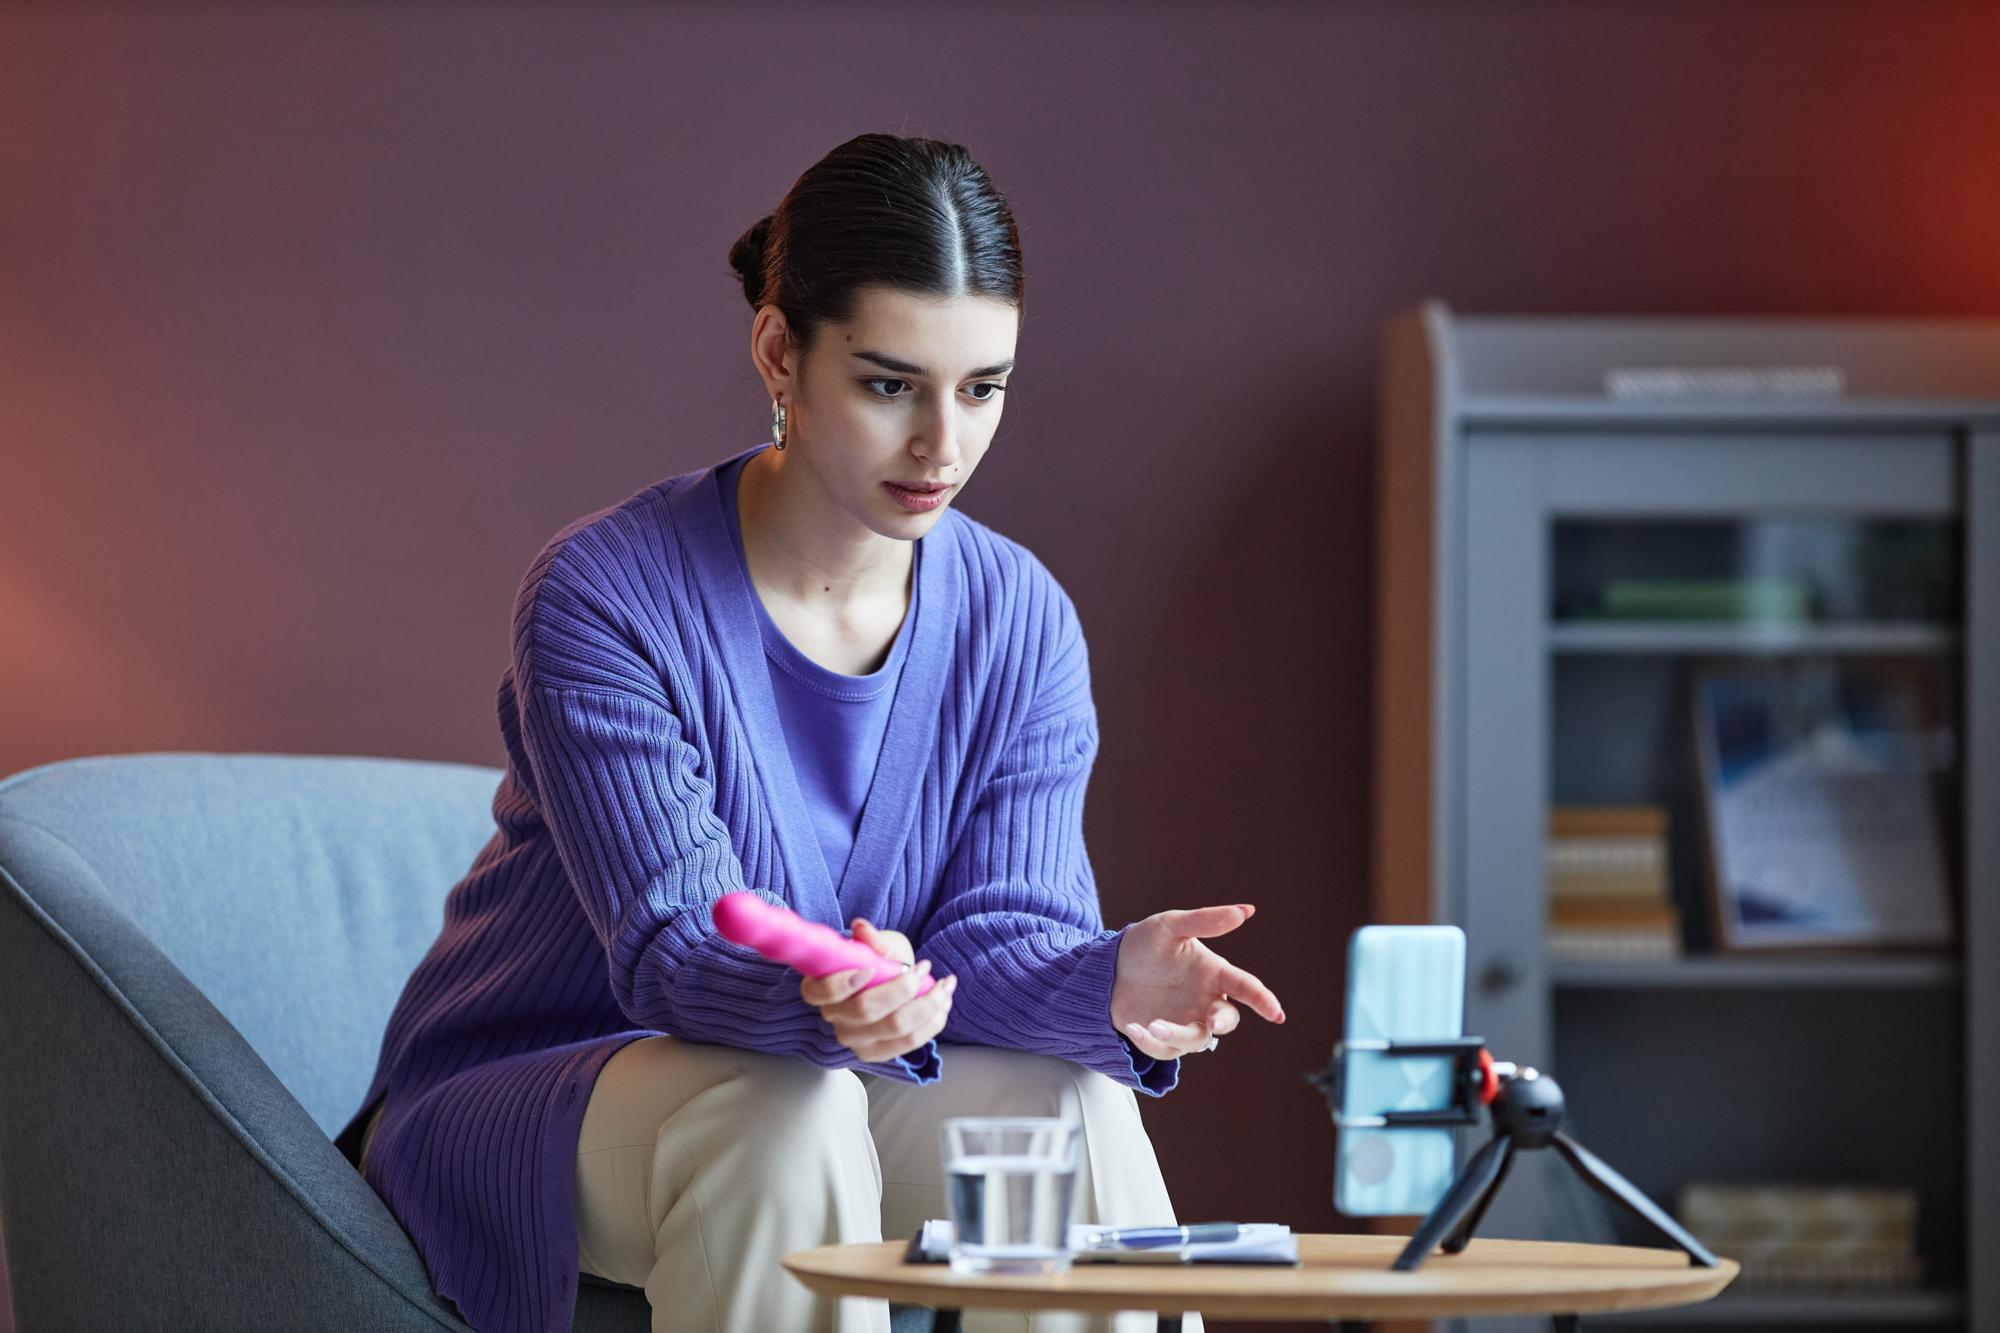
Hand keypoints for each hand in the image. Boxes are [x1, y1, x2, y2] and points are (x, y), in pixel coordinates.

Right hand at [799, 917, 956, 1063]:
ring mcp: (855, 1040)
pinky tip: (944, 1003)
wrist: (893, 982)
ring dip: (927, 1004)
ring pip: (894, 1028)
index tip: (871, 968)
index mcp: (820, 989)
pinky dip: (932, 1022)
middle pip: (865, 1010)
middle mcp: (834, 1018)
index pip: (822, 992)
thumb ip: (871, 939)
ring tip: (945, 985)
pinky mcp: (877, 1054)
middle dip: (902, 988)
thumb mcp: (877, 944)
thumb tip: (861, 928)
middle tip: (924, 967)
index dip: (844, 983)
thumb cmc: (880, 961)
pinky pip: (909, 1042)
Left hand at [1110, 903, 1283, 1059]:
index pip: (1245, 987)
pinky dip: (1150, 1041)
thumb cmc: (1145, 944)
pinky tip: (1134, 1027)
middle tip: (1211, 1020)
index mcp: (1213, 973)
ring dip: (1178, 1034)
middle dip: (1222, 1021)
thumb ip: (1205, 921)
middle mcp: (1204, 1001)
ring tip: (1153, 1024)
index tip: (1276, 1014)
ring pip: (1196, 1039)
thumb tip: (1245, 911)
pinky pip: (1165, 1048)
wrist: (1108, 968)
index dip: (1263, 1000)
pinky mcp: (1163, 1040)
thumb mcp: (1170, 926)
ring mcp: (1185, 1022)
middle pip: (1226, 1019)